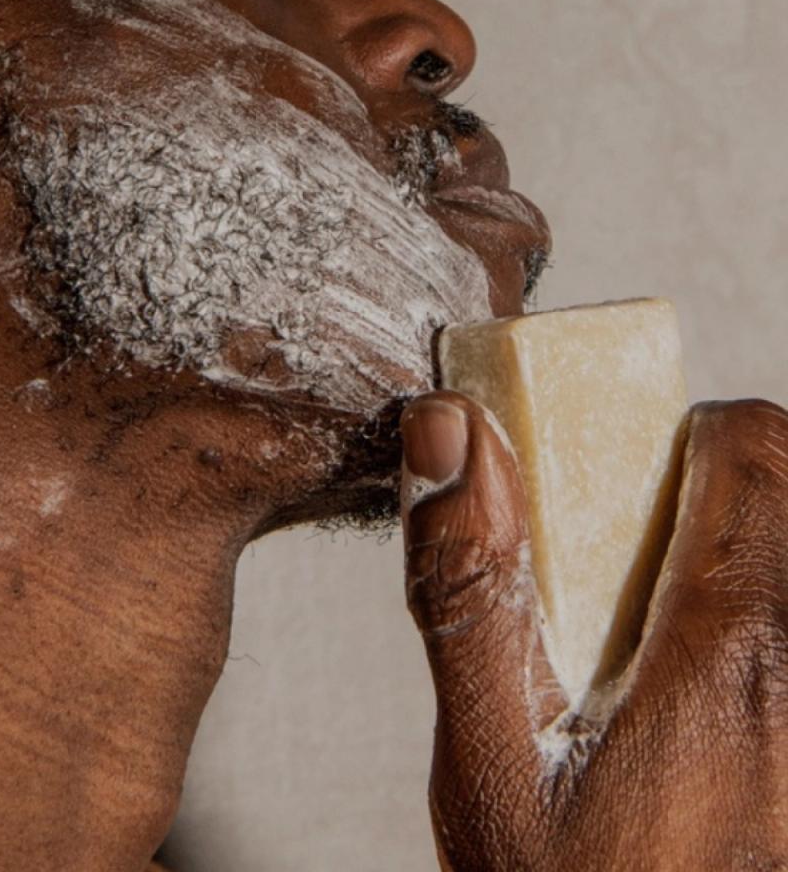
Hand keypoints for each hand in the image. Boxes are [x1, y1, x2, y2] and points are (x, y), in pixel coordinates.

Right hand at [399, 392, 787, 871]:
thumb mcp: (489, 774)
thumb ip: (470, 590)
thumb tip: (453, 442)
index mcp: (735, 660)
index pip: (754, 445)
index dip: (691, 435)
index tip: (647, 473)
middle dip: (736, 490)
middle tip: (666, 553)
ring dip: (764, 558)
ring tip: (696, 629)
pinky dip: (776, 623)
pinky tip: (731, 700)